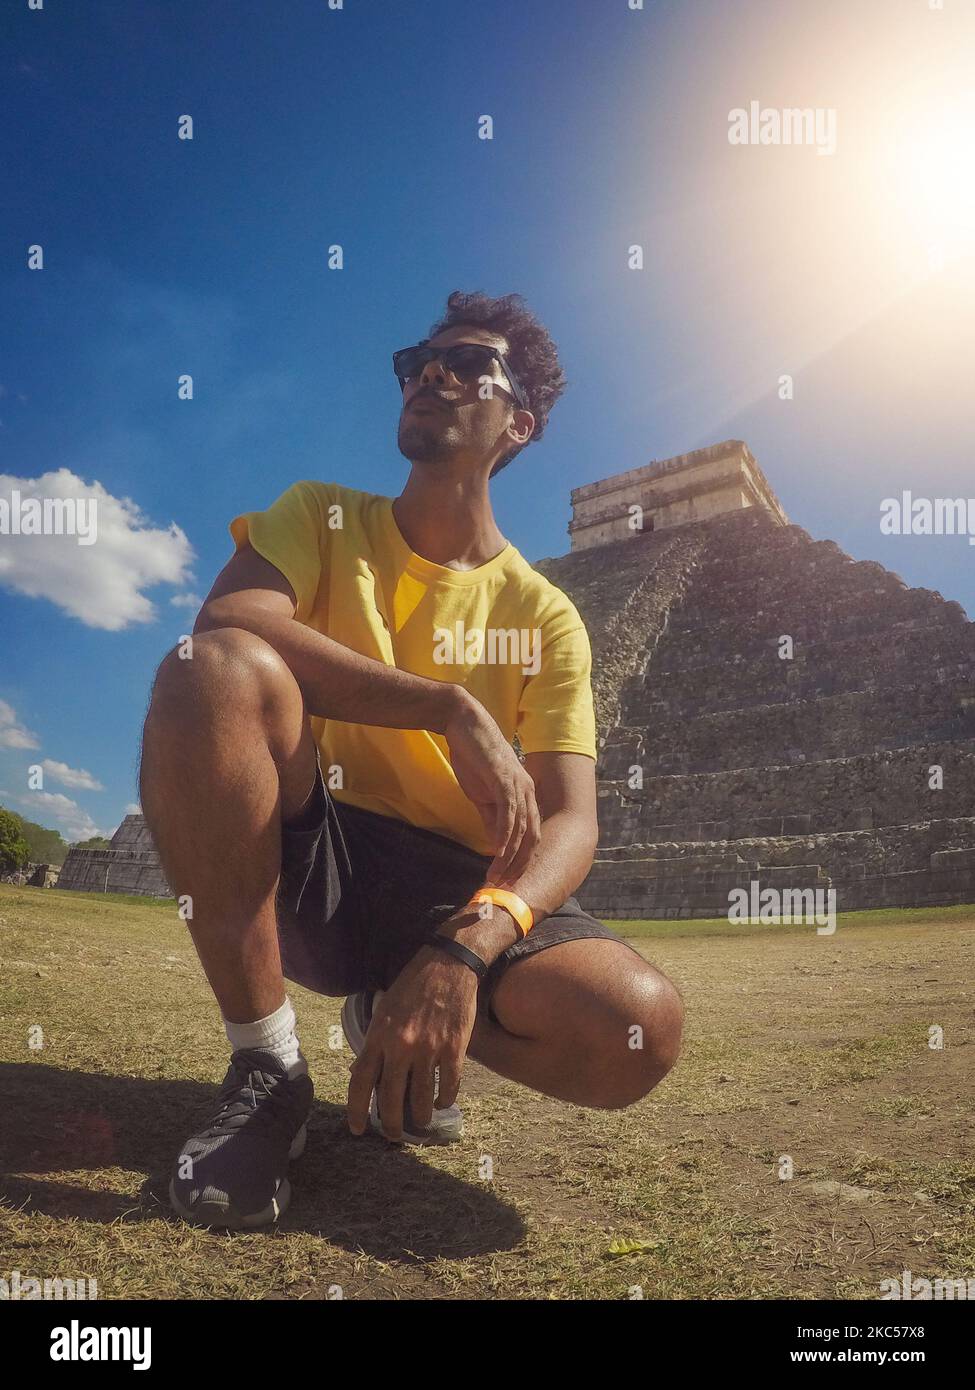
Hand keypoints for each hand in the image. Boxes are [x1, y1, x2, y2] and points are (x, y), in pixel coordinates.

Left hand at [347, 946, 478, 1140]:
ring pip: (422, 1098)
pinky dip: (445, 1099)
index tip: (357, 1128)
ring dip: (421, 1117)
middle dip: (391, 1124)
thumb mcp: (384, 1009)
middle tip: (394, 1135)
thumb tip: (363, 1072)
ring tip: (421, 1122)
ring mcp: (429, 1048)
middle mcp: (401, 1045)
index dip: (357, 1110)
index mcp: (379, 1035)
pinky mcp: (454, 1048)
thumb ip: (375, 1041)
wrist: (448, 964)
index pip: (361, 1082)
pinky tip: (443, 1102)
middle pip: (391, 1098)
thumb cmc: (412, 985)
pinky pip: (449, 1085)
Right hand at [444, 692, 540, 884]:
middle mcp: (528, 792)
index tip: (508, 879)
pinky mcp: (505, 781)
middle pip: (533, 838)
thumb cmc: (473, 757)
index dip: (522, 859)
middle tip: (505, 886)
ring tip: (496, 876)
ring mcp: (519, 786)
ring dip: (510, 857)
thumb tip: (497, 843)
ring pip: (522, 831)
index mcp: (525, 795)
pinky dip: (505, 837)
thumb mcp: (482, 794)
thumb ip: (492, 817)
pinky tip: (497, 853)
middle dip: (520, 865)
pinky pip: (510, 816)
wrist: (463, 725)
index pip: (530, 835)